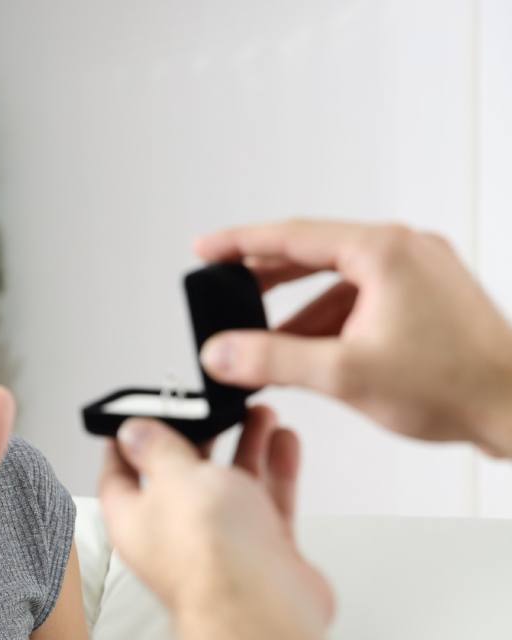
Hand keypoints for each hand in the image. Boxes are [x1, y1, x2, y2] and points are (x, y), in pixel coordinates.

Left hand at [99, 406, 332, 630]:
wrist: (265, 608)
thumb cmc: (209, 555)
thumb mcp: (173, 477)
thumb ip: (157, 449)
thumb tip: (134, 432)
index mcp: (135, 520)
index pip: (118, 476)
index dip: (126, 444)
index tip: (138, 418)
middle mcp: (174, 536)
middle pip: (182, 477)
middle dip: (201, 438)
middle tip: (215, 409)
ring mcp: (221, 546)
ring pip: (231, 486)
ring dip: (246, 446)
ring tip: (259, 413)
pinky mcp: (262, 554)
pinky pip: (268, 503)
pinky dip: (276, 471)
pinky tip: (284, 441)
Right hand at [195, 220, 511, 454]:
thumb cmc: (455, 385)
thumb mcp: (345, 373)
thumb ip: (271, 360)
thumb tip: (220, 353)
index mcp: (383, 251)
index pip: (291, 235)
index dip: (238, 243)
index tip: (203, 249)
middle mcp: (404, 250)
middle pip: (312, 254)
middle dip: (264, 280)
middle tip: (224, 293)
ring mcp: (418, 272)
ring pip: (337, 282)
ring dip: (297, 312)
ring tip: (263, 345)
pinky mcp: (426, 298)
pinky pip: (362, 299)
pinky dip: (330, 322)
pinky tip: (309, 355)